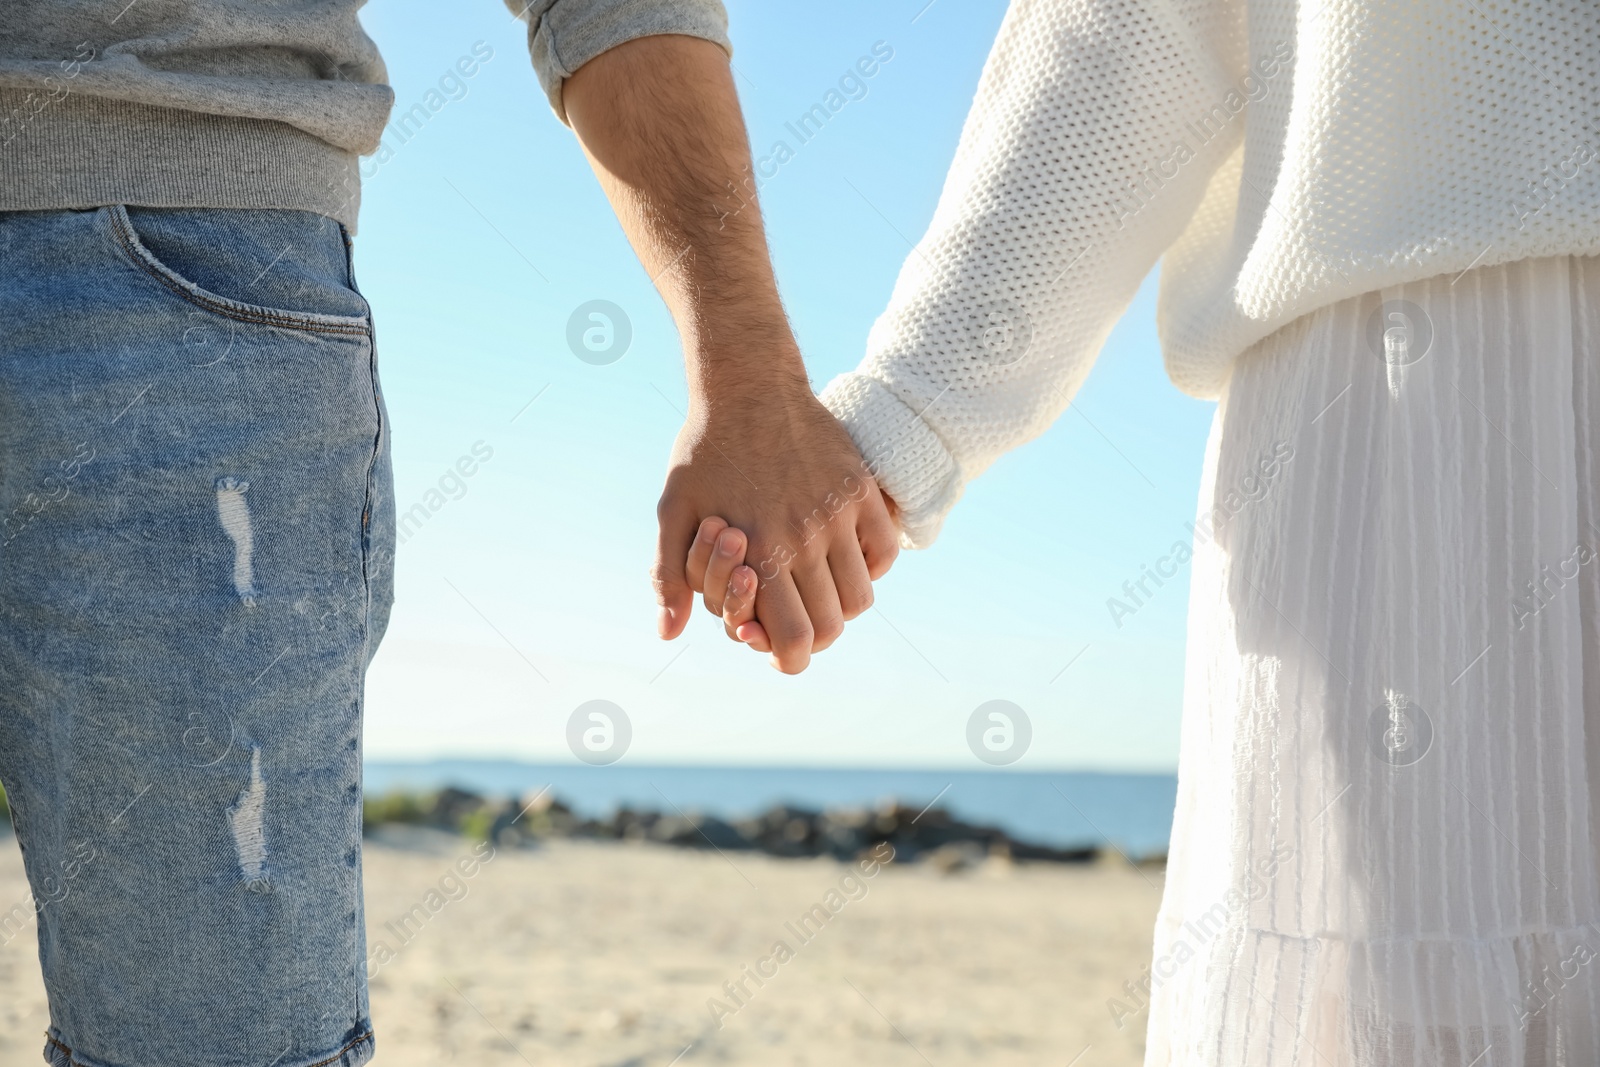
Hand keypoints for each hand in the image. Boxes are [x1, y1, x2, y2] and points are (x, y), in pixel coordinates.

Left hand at [653, 376, 897, 672]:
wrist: (747, 385)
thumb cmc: (703, 452)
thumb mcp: (672, 512)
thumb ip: (669, 576)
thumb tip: (669, 633)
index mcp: (757, 554)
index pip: (793, 640)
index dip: (786, 657)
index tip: (775, 647)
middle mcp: (803, 540)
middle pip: (831, 628)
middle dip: (810, 637)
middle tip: (794, 620)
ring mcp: (837, 515)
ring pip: (861, 598)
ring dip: (840, 606)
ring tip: (817, 588)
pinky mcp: (861, 491)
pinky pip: (884, 552)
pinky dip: (869, 567)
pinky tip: (842, 556)